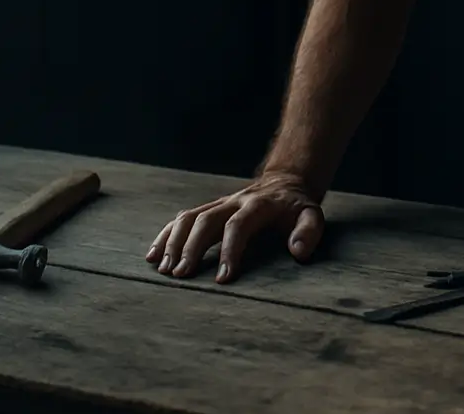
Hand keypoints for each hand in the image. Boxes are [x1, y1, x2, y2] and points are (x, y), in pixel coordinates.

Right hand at [144, 170, 323, 283]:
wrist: (284, 184)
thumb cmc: (296, 208)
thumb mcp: (312, 216)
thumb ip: (308, 232)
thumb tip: (297, 252)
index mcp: (258, 205)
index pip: (238, 226)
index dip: (229, 251)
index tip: (223, 279)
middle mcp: (233, 202)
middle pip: (205, 220)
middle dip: (192, 248)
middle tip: (180, 275)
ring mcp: (218, 204)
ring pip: (188, 217)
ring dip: (173, 242)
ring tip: (163, 269)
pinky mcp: (208, 208)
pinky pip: (181, 218)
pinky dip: (165, 235)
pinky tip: (152, 256)